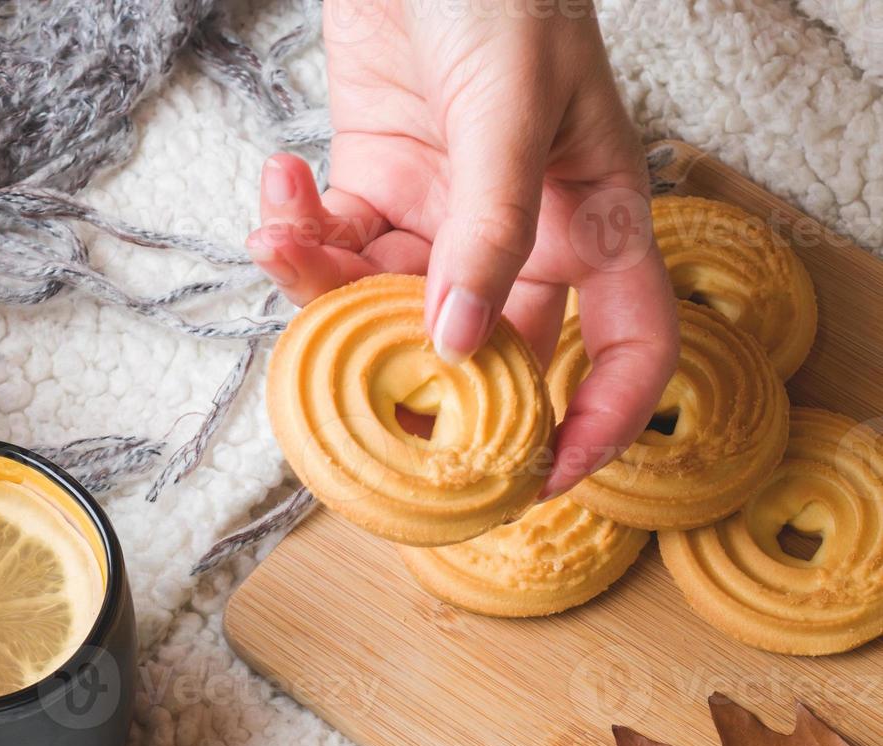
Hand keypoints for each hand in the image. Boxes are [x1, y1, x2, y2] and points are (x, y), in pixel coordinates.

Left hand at [248, 0, 677, 497]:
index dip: (598, 422)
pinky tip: (280, 184)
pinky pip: (333, 245)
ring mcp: (440, 216)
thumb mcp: (512, 106)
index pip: (625, 345)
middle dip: (405, 373)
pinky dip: (296, 230)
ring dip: (319, 282)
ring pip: (382, 303)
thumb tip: (457, 342)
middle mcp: (517, 234)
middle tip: (344, 384)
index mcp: (590, 220)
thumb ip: (490, 225)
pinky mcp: (373, 185)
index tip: (543, 479)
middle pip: (475, 347)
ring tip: (283, 228)